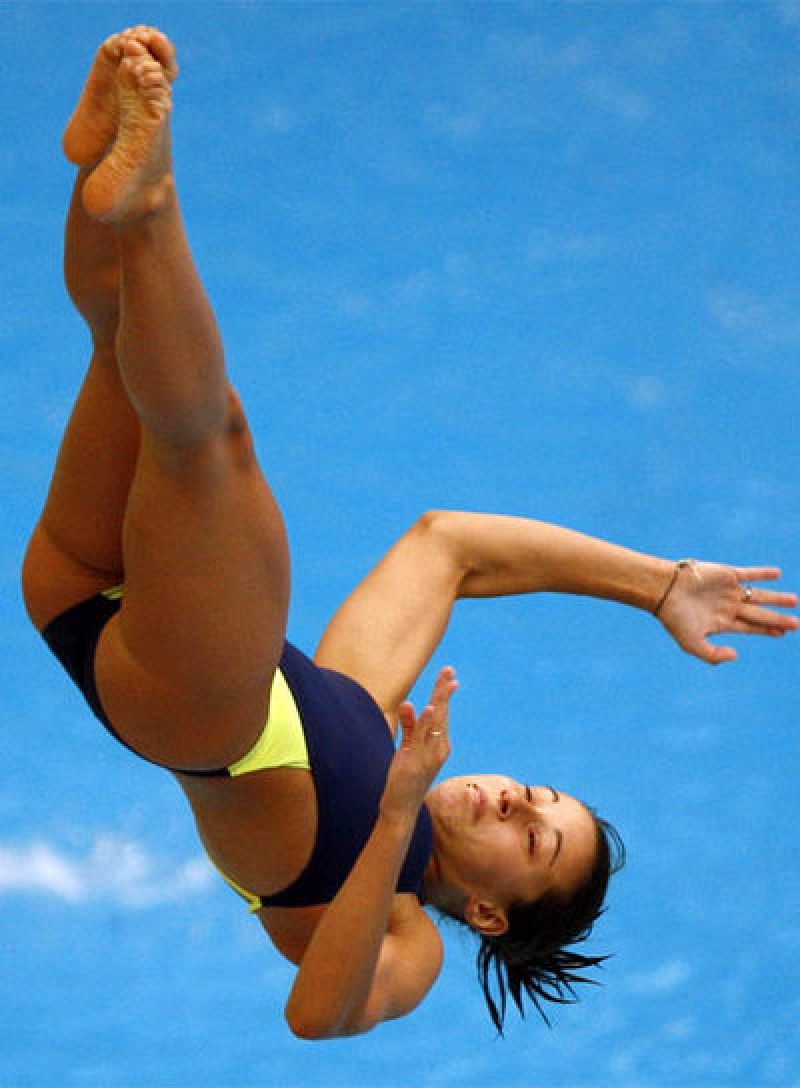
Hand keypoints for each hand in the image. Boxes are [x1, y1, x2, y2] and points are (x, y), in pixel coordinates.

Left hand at [380, 667, 457, 822]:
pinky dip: (427, 722)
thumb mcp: (408, 749)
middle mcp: (440, 748)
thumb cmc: (405, 778)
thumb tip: (409, 703)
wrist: (401, 807)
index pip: (443, 712)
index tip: (449, 675)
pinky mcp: (420, 762)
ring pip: (436, 722)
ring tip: (445, 681)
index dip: (445, 693)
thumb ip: (409, 727)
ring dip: (440, 700)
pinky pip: (423, 738)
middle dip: (445, 690)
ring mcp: (431, 755)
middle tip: (449, 669)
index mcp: (439, 744)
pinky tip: (431, 708)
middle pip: (443, 713)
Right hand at [657, 561, 798, 664]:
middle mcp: (728, 606)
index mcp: (721, 622)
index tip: (783, 632)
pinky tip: (778, 574)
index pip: (750, 627)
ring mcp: (729, 590)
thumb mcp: (692, 644)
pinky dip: (763, 574)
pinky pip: (749, 574)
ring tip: (795, 601)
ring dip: (776, 598)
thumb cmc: (674, 618)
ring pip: (758, 595)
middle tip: (797, 623)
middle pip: (759, 613)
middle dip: (777, 618)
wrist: (664, 590)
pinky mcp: (727, 574)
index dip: (767, 630)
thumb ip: (712, 655)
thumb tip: (735, 656)